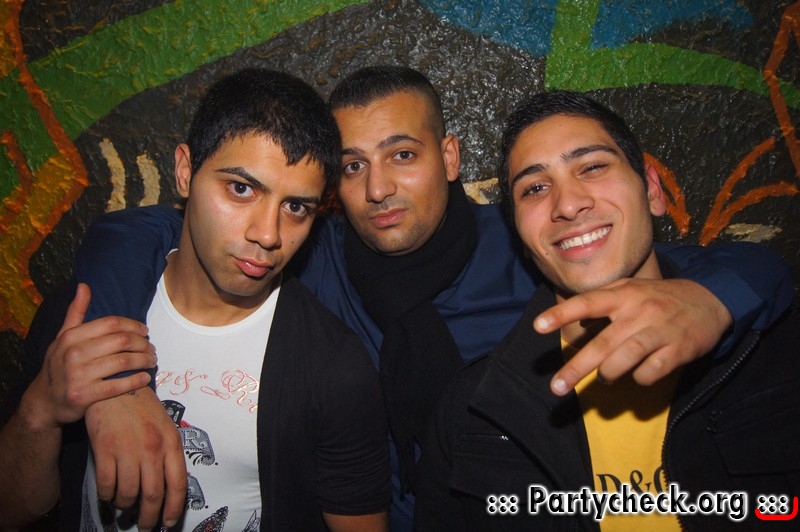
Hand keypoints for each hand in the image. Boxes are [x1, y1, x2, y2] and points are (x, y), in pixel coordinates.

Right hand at [23, 283, 155, 429]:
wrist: (44, 401)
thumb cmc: (59, 364)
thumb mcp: (63, 337)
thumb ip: (76, 312)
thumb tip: (84, 285)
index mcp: (71, 337)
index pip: (112, 323)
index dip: (134, 325)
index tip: (145, 331)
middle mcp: (74, 354)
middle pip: (122, 341)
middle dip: (143, 343)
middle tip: (152, 348)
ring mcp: (78, 375)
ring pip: (124, 362)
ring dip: (144, 360)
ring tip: (151, 360)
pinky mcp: (84, 396)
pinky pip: (117, 386)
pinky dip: (136, 381)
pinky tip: (145, 378)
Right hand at [85, 388, 186, 528]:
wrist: (117, 385)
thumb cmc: (143, 407)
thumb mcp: (165, 426)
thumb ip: (169, 453)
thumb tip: (170, 486)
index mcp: (170, 443)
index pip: (177, 484)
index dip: (174, 508)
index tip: (168, 521)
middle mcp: (151, 449)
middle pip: (152, 495)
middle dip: (149, 517)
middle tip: (146, 526)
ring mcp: (128, 450)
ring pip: (127, 494)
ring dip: (125, 505)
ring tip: (124, 505)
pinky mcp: (105, 449)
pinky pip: (106, 485)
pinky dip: (106, 496)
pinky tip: (108, 495)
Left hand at [535, 278, 731, 395]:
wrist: (710, 300)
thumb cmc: (659, 298)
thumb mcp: (630, 290)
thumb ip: (602, 301)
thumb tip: (573, 319)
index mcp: (622, 295)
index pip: (586, 303)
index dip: (561, 314)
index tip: (538, 326)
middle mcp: (638, 311)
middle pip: (602, 344)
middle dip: (576, 368)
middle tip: (557, 387)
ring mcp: (659, 330)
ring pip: (625, 358)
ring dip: (609, 374)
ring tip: (604, 379)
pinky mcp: (678, 349)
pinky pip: (651, 372)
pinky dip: (640, 378)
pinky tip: (640, 374)